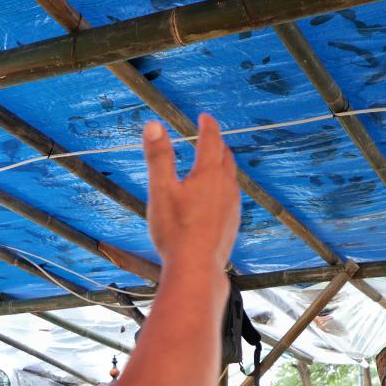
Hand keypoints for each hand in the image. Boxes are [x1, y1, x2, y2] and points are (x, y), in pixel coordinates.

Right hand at [142, 114, 239, 286]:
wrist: (196, 269)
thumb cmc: (176, 232)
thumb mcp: (161, 190)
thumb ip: (158, 157)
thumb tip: (153, 125)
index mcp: (209, 174)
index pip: (211, 140)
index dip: (207, 125)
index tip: (204, 117)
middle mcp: (226, 187)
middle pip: (226, 157)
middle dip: (218, 143)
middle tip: (210, 136)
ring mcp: (232, 207)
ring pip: (231, 178)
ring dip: (223, 166)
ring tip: (214, 164)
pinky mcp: (232, 224)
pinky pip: (231, 198)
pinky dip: (224, 188)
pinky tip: (216, 198)